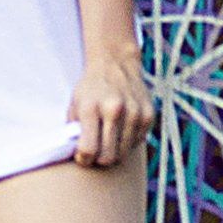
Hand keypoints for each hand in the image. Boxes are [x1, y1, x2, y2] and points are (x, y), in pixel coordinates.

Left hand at [68, 48, 155, 167]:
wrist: (115, 63)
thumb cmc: (91, 88)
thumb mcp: (74, 104)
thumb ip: (74, 130)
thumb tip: (79, 156)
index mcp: (91, 107)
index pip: (88, 149)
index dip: (83, 159)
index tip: (82, 156)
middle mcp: (114, 109)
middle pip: (108, 157)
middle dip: (99, 160)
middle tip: (95, 151)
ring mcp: (134, 112)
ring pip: (123, 154)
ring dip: (114, 151)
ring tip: (107, 138)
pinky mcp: (148, 115)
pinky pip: (137, 143)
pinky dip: (128, 142)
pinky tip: (121, 129)